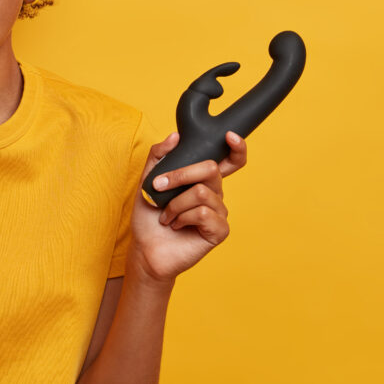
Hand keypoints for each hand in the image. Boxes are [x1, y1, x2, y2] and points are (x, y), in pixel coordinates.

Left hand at [126, 131, 247, 283]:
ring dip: (175, 204)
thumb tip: (175, 136)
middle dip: (181, 174)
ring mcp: (220, 212)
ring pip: (202, 192)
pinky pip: (203, 213)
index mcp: (202, 180)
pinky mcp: (220, 230)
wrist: (145, 248)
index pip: (230, 161)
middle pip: (211, 169)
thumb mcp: (147, 181)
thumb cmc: (149, 216)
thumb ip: (158, 156)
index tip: (230, 136)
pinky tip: (176, 226)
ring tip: (166, 216)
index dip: (237, 148)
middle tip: (159, 186)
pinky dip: (183, 217)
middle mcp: (215, 193)